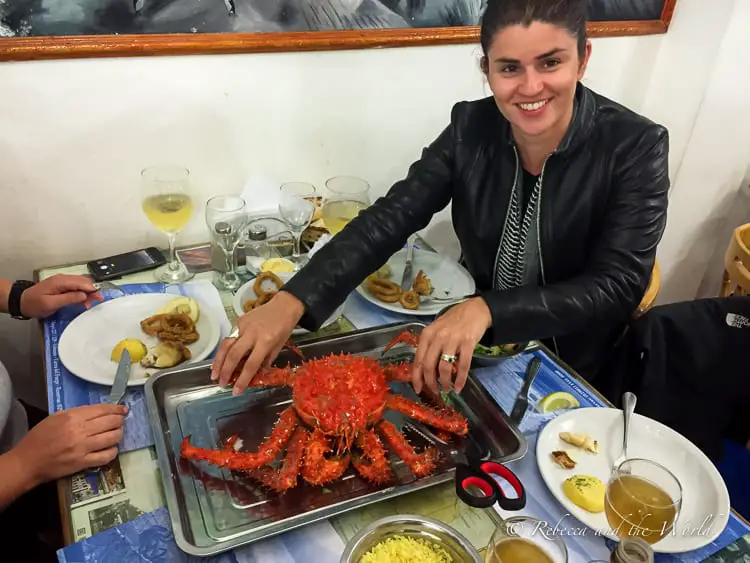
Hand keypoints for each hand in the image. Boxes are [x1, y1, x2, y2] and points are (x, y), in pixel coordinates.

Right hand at [13, 403, 127, 485]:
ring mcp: (83, 448)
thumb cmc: (38, 438)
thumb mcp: (55, 418)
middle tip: (121, 421)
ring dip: (119, 434)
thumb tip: (97, 412)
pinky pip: (106, 456)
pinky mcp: (83, 463)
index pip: (101, 410)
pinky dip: (113, 452)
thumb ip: (76, 413)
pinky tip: (111, 449)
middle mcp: (80, 431)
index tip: (123, 410)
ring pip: (112, 438)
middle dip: (120, 420)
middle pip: (110, 422)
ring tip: (118, 433)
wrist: (27, 462)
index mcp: (72, 417)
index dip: (115, 409)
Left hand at [21, 274, 102, 317]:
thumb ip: (68, 298)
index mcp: (60, 281)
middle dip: (91, 291)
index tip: (99, 298)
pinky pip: (76, 286)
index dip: (92, 290)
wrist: (21, 302)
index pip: (81, 283)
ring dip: (87, 292)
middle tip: (94, 303)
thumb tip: (84, 295)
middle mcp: (63, 278)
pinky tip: (82, 300)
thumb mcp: (51, 304)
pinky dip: (82, 292)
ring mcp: (62, 281)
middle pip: (83, 281)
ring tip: (88, 303)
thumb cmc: (34, 304)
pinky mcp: (62, 285)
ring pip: (81, 283)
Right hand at [211, 291, 304, 394]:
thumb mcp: (279, 347)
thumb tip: (253, 374)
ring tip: (214, 374)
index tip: (236, 391)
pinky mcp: (239, 320)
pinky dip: (225, 349)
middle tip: (221, 384)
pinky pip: (230, 337)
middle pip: (234, 355)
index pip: (251, 364)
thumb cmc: (284, 328)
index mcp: (266, 341)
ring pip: (226, 345)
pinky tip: (222, 358)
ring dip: (218, 361)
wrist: (284, 305)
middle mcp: (252, 334)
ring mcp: (244, 325)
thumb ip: (265, 360)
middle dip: (226, 371)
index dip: (243, 379)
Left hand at [411, 297, 491, 393]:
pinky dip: (460, 380)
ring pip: (444, 368)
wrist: (476, 310)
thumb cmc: (454, 321)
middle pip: (428, 366)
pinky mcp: (467, 343)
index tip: (418, 389)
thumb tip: (425, 370)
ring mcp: (452, 339)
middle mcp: (437, 337)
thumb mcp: (437, 330)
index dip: (417, 378)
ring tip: (447, 389)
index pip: (417, 360)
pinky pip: (462, 366)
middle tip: (435, 391)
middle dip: (430, 383)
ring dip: (445, 382)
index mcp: (427, 334)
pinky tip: (459, 386)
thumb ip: (430, 346)